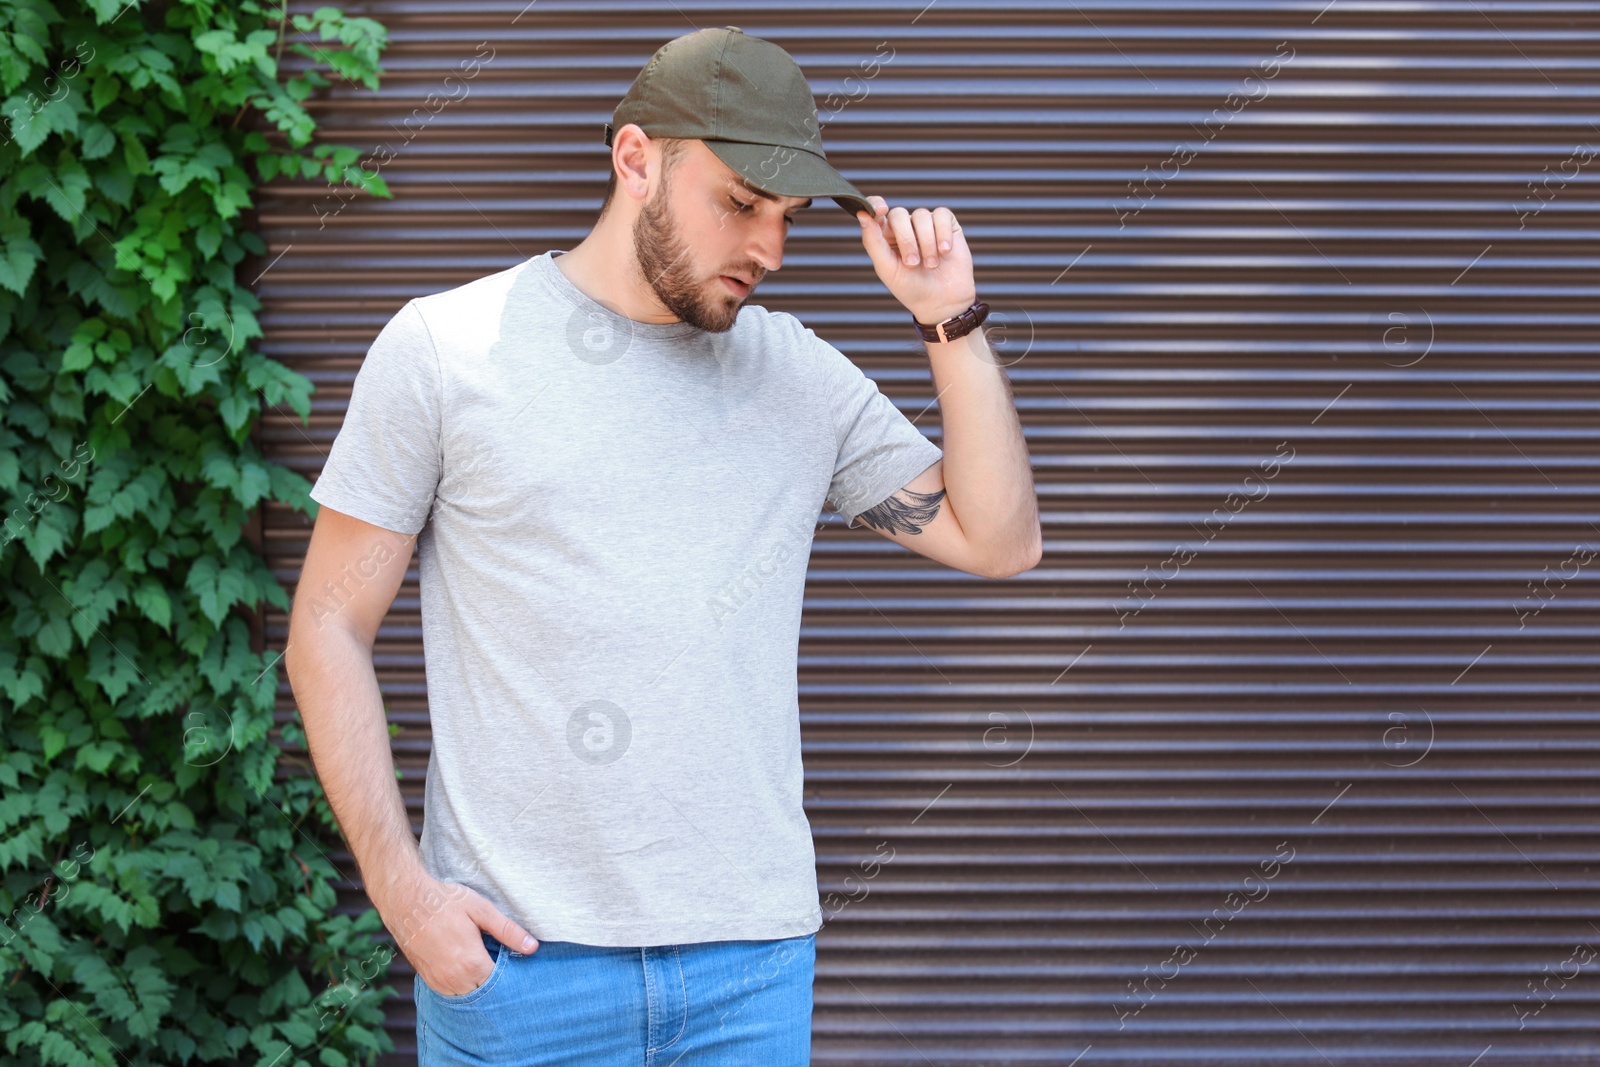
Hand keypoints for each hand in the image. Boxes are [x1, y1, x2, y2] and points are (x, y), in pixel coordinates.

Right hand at [376, 872, 537, 996]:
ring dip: (478, 986)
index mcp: (471, 963)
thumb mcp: (481, 910)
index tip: (517, 966)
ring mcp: (439, 981)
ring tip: (485, 965)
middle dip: (496, 984)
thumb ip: (508, 931)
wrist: (406, 901)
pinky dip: (462, 985)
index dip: (511, 976)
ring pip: (467, 995)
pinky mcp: (428, 980)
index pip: (500, 984)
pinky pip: (451, 992)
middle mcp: (455, 979)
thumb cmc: (445, 902)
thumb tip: (532, 947)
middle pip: (484, 993)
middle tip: (502, 964)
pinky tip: (468, 969)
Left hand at [855, 195, 976, 324]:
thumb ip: (872, 241)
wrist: (942, 302)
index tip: (882, 210)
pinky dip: (943, 234)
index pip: (875, 209)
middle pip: (899, 214)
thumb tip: (862, 214)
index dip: (876, 204)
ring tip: (931, 265)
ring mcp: (926, 225)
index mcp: (884, 236)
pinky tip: (944, 251)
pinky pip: (942, 215)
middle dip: (906, 240)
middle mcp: (904, 227)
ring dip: (927, 242)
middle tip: (913, 264)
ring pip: (922, 215)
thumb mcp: (886, 268)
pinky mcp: (947, 226)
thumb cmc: (910, 288)